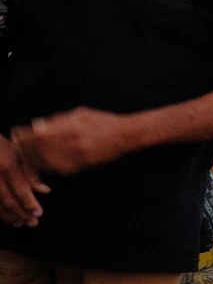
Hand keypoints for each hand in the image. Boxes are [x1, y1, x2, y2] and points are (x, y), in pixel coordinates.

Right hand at [0, 135, 49, 227]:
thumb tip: (45, 191)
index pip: (21, 191)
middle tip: (32, 223)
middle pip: (9, 201)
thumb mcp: (19, 155)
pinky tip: (5, 217)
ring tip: (19, 223)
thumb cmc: (1, 147)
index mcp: (8, 167)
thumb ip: (31, 174)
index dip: (30, 204)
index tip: (38, 214)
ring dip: (8, 217)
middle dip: (21, 214)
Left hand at [11, 107, 132, 175]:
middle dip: (25, 147)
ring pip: (45, 161)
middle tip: (16, 146)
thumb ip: (58, 120)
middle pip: (39, 148)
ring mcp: (76, 157)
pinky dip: (45, 167)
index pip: (39, 134)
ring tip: (24, 156)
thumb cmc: (104, 122)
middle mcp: (72, 143)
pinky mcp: (81, 167)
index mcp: (71, 127)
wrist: (125, 136)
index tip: (16, 134)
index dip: (25, 136)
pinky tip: (39, 164)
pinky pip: (57, 170)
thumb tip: (37, 125)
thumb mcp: (81, 113)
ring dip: (32, 159)